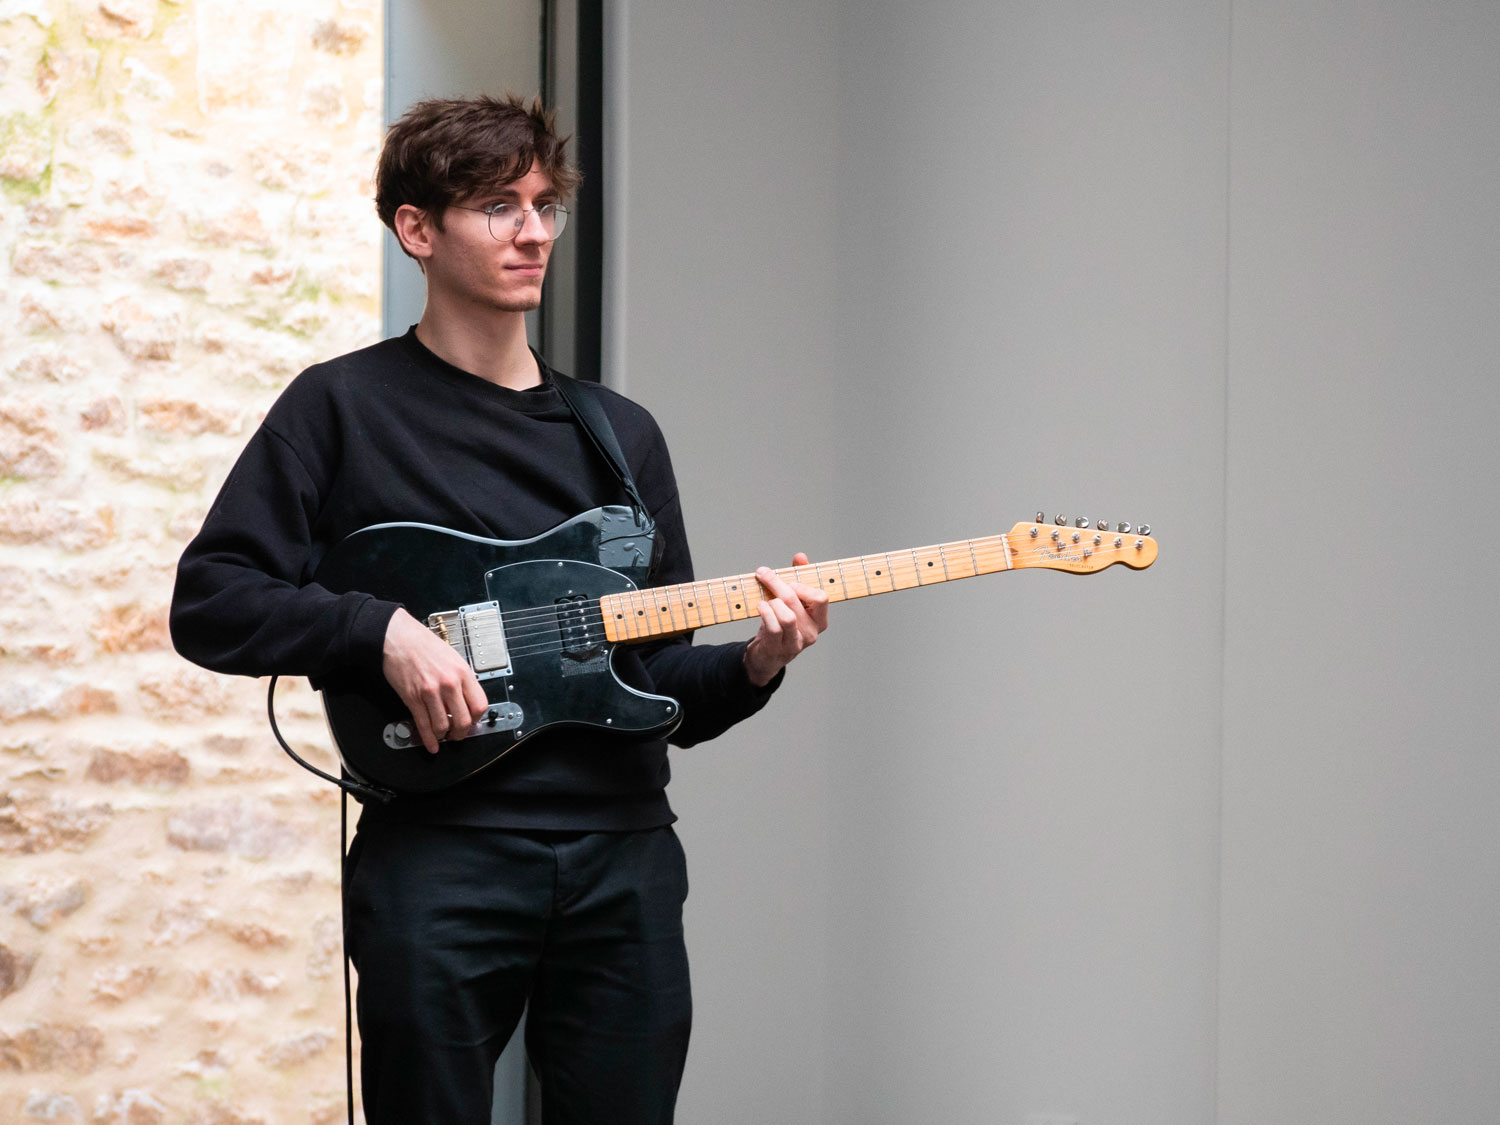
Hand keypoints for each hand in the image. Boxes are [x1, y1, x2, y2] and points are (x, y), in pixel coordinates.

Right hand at [381, 608, 488, 753]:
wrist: (398, 637)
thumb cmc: (423, 644)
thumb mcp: (452, 658)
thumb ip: (461, 679)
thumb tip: (466, 700)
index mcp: (462, 672)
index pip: (479, 705)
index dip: (477, 718)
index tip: (473, 722)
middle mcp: (449, 683)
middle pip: (463, 720)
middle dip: (461, 733)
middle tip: (458, 735)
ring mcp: (430, 692)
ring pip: (443, 726)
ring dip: (444, 736)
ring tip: (444, 736)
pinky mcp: (413, 698)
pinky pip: (423, 725)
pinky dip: (428, 739)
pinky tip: (432, 744)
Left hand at [743, 552, 828, 686]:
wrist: (767, 655)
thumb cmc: (782, 623)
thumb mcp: (793, 601)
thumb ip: (799, 577)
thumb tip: (801, 557)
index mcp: (820, 619)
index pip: (821, 597)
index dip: (803, 585)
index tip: (789, 581)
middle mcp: (812, 632)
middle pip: (796, 601)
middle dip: (776, 583)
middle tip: (763, 574)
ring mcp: (796, 643)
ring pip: (787, 616)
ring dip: (772, 602)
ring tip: (764, 600)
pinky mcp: (779, 649)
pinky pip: (773, 628)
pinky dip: (765, 613)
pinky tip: (760, 606)